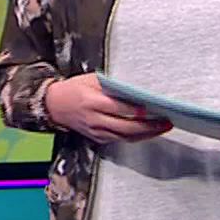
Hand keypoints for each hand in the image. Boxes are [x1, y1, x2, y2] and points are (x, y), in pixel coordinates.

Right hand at [44, 74, 171, 144]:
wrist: (54, 106)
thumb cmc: (73, 89)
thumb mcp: (90, 79)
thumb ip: (111, 85)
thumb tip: (134, 89)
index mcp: (92, 101)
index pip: (118, 108)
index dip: (136, 110)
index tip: (152, 108)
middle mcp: (94, 119)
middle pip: (125, 126)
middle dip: (148, 126)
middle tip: (165, 121)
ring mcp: (96, 131)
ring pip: (125, 136)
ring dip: (146, 133)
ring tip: (162, 127)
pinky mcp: (98, 138)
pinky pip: (120, 140)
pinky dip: (136, 136)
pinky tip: (147, 132)